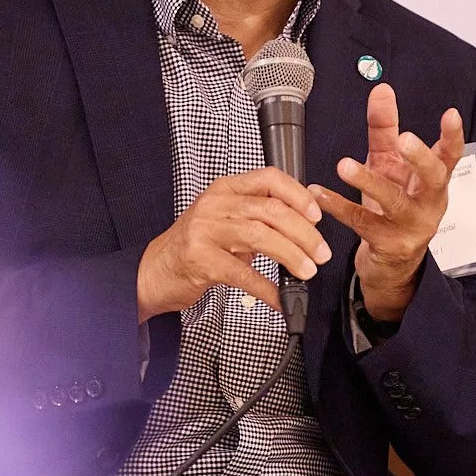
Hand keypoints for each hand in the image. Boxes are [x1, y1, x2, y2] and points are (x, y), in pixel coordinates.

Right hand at [137, 168, 332, 321]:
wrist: (154, 271)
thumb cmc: (193, 246)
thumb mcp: (224, 220)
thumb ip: (256, 218)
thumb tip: (302, 228)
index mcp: (226, 189)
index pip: (269, 179)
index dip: (298, 195)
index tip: (317, 216)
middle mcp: (215, 204)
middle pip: (271, 211)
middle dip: (304, 234)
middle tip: (321, 253)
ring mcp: (205, 230)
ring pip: (260, 236)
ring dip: (291, 256)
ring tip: (307, 271)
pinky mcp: (200, 259)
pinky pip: (242, 273)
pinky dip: (266, 287)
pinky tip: (278, 296)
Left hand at [310, 83, 462, 320]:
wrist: (391, 262)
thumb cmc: (393, 206)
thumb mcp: (389, 164)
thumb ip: (386, 128)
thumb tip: (381, 89)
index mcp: (432, 181)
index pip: (450, 156)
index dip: (453, 136)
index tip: (451, 114)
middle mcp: (428, 203)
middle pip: (434, 178)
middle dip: (420, 158)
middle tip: (405, 140)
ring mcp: (411, 227)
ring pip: (394, 203)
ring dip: (370, 182)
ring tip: (345, 165)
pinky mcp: (388, 245)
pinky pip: (362, 222)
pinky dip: (339, 207)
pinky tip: (319, 193)